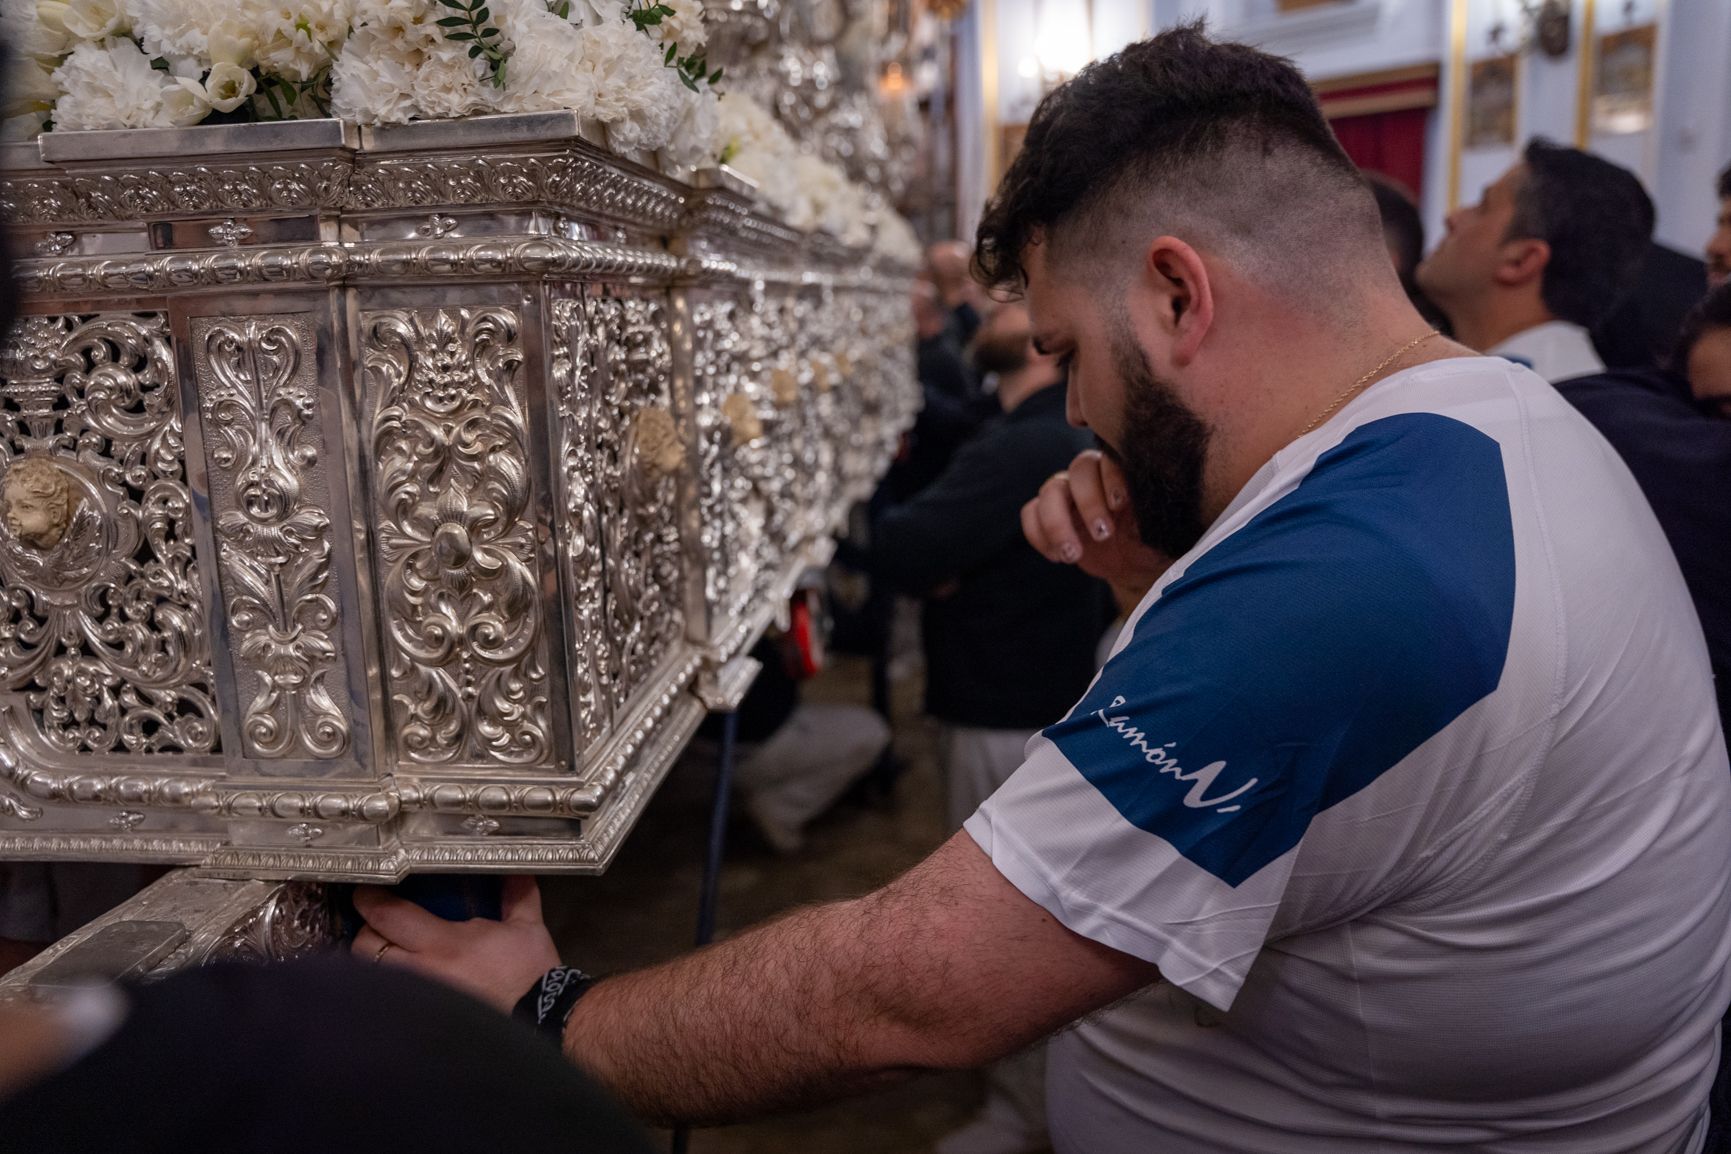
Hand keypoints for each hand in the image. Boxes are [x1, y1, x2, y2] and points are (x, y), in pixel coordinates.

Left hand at [352, 876, 561, 1013]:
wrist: (542, 1018)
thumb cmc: (530, 971)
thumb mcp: (527, 927)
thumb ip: (516, 894)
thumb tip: (516, 868)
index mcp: (444, 944)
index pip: (388, 916)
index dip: (369, 899)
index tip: (365, 891)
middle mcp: (422, 972)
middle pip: (365, 947)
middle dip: (367, 930)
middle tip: (380, 923)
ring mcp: (418, 999)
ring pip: (372, 976)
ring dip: (374, 960)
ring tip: (388, 952)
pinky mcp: (422, 1019)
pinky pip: (389, 1000)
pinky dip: (388, 987)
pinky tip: (400, 981)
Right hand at [1022, 449, 1171, 593]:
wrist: (1138, 565)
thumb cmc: (1155, 540)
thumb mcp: (1163, 528)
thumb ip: (1158, 511)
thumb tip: (1154, 505)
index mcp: (1123, 471)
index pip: (1109, 459)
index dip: (1110, 478)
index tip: (1120, 506)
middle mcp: (1093, 475)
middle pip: (1078, 471)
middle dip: (1088, 504)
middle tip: (1103, 535)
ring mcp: (1068, 493)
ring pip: (1049, 492)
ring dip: (1057, 524)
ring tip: (1073, 555)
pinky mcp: (1050, 514)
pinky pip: (1030, 513)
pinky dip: (1039, 535)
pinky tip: (1059, 557)